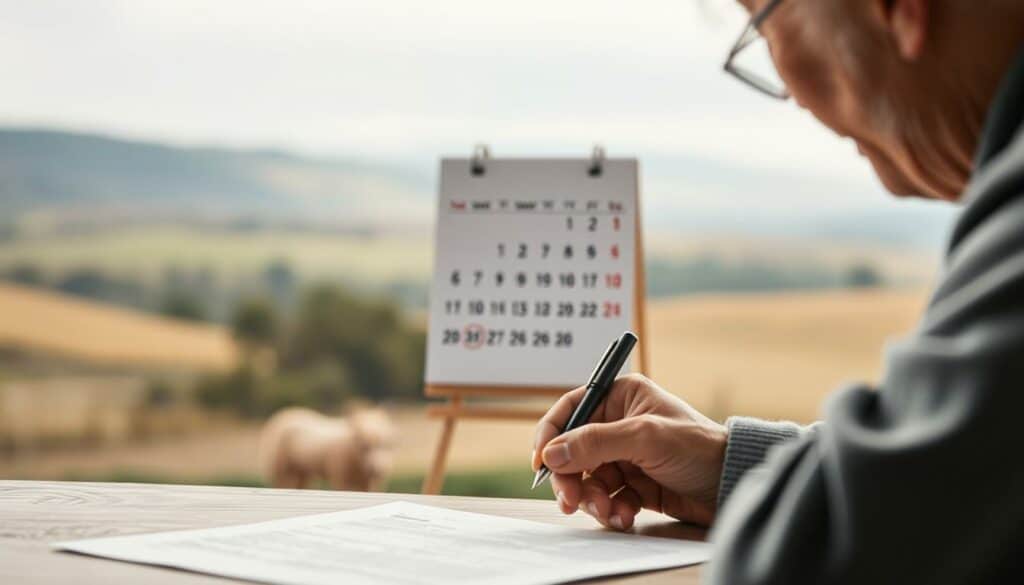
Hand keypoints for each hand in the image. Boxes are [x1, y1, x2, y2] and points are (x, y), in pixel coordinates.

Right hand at [532, 374, 727, 529]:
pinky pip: (606, 498)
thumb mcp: (644, 438)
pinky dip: (610, 510)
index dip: (551, 435)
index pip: (571, 409)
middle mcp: (618, 424)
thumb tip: (551, 453)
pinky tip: (626, 516)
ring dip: (592, 499)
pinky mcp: (633, 485)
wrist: (733, 484)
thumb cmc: (698, 447)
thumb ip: (595, 443)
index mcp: (621, 397)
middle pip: (572, 450)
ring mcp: (625, 456)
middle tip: (571, 501)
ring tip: (609, 512)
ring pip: (587, 479)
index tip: (541, 463)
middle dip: (571, 478)